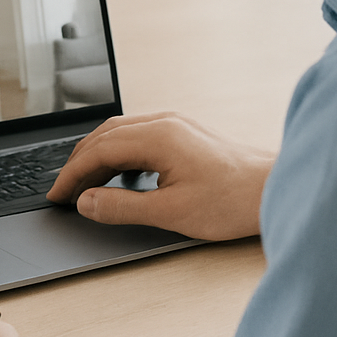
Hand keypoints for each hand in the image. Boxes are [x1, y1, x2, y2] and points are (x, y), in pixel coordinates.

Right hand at [46, 112, 272, 239]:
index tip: (57, 195)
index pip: (97, 151)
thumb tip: (86, 202)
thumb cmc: (234, 201)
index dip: (72, 175)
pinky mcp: (185, 133)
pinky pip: (137, 135)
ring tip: (86, 183)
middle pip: (104, 136)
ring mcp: (175, 125)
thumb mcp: (171, 213)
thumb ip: (122, 206)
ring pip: (119, 133)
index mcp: (157, 137)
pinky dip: (117, 152)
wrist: (279, 189)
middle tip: (65, 190)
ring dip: (97, 156)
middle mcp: (164, 123)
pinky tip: (118, 172)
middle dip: (79, 163)